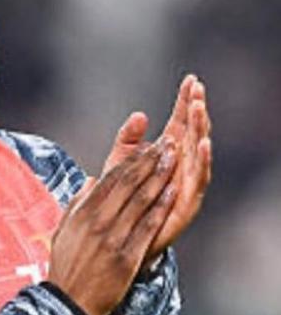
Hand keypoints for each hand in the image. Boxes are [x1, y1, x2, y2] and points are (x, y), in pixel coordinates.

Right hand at [48, 140, 176, 314]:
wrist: (69, 301)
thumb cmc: (66, 265)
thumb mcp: (64, 228)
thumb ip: (77, 202)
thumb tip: (91, 180)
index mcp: (83, 212)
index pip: (112, 178)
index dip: (133, 160)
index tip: (148, 146)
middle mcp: (98, 221)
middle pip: (129, 184)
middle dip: (150, 161)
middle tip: (167, 144)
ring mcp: (113, 238)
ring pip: (141, 200)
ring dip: (159, 177)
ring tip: (174, 159)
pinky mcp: (127, 256)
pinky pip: (147, 226)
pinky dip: (160, 207)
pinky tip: (172, 191)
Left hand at [102, 75, 211, 263]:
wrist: (114, 235)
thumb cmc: (117, 195)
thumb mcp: (120, 162)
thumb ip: (128, 138)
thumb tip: (140, 114)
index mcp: (165, 154)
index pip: (179, 122)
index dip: (185, 102)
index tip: (190, 79)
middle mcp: (179, 167)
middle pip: (192, 133)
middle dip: (196, 111)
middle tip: (197, 89)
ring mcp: (184, 185)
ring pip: (198, 153)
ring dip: (200, 130)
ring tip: (200, 110)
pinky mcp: (185, 204)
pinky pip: (197, 182)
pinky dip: (201, 163)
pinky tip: (200, 145)